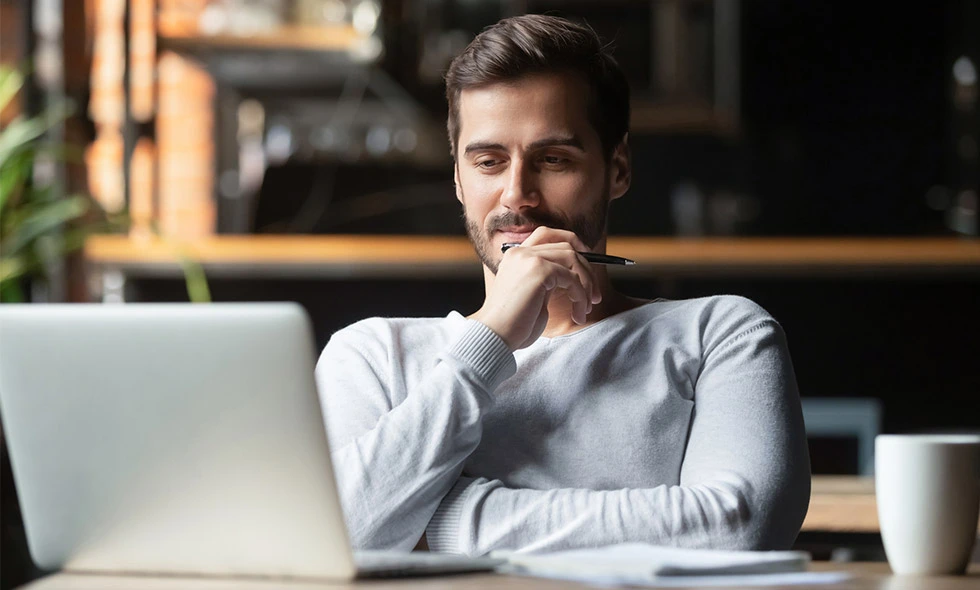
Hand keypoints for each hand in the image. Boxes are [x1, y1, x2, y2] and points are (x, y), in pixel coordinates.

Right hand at [472, 227, 601, 350]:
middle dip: (587, 270)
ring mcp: (529, 258)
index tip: (588, 265)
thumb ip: (548, 280)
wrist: (495, 335)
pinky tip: (578, 313)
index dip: (573, 243)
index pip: (548, 234)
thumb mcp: (533, 295)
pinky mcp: (539, 270)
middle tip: (594, 296)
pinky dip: (581, 296)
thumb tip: (576, 277)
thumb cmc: (513, 324)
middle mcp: (521, 252)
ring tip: (585, 307)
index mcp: (516, 255)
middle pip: (567, 245)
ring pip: (573, 258)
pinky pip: (572, 278)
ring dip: (587, 284)